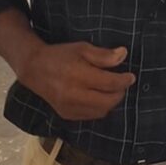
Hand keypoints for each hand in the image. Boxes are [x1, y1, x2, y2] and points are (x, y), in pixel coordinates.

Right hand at [21, 42, 135, 120]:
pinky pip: (91, 116)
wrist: (35, 69)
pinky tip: (98, 97)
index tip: (131, 76)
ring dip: (110, 102)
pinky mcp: (67, 115)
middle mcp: (73, 95)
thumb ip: (103, 55)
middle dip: (119, 93)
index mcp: (78, 76)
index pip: (109, 83)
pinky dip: (99, 108)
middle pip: (108, 101)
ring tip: (111, 90)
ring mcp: (69, 107)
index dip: (124, 80)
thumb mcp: (82, 48)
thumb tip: (123, 55)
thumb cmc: (60, 56)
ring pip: (101, 111)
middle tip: (121, 83)